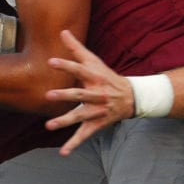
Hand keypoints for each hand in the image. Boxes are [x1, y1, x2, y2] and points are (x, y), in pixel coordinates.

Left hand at [44, 29, 135, 154]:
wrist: (133, 97)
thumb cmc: (108, 76)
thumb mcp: (95, 61)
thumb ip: (77, 48)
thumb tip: (62, 30)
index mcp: (95, 78)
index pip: (80, 69)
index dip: (66, 65)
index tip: (51, 62)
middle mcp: (98, 94)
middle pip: (81, 94)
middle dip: (66, 95)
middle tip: (49, 95)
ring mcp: (98, 110)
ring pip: (81, 116)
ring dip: (66, 121)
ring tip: (49, 125)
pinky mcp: (97, 123)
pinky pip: (85, 135)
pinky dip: (74, 144)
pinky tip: (63, 152)